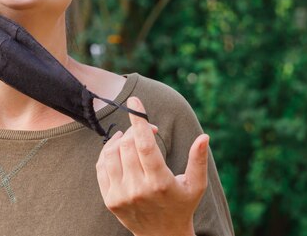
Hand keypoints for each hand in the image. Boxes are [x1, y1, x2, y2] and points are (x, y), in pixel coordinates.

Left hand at [96, 97, 209, 235]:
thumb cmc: (182, 205)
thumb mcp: (196, 185)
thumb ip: (198, 160)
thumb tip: (204, 137)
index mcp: (160, 183)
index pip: (145, 145)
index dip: (139, 121)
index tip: (136, 102)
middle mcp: (138, 189)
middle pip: (127, 146)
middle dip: (135, 130)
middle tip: (146, 128)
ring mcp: (121, 195)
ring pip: (111, 154)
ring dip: (119, 139)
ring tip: (130, 136)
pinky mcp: (110, 200)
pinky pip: (101, 167)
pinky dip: (107, 152)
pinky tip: (118, 148)